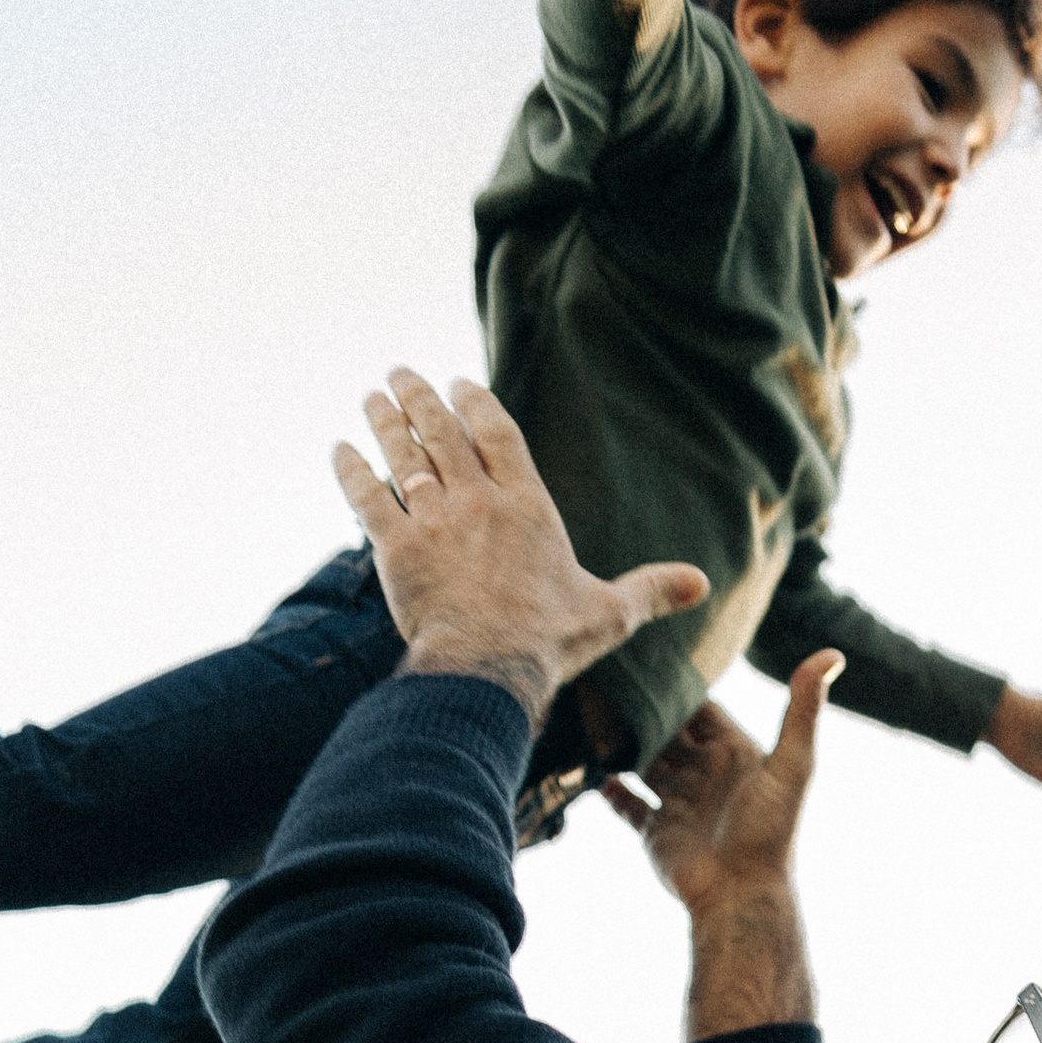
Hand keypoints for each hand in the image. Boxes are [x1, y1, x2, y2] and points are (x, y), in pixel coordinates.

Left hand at [332, 371, 706, 734]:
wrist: (491, 669)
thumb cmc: (551, 642)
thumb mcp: (610, 614)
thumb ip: (650, 590)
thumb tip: (702, 584)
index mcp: (528, 505)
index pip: (498, 434)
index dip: (478, 404)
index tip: (460, 383)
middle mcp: (478, 500)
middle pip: (443, 432)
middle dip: (421, 397)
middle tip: (401, 373)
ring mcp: (434, 520)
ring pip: (403, 454)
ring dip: (385, 420)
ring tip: (372, 396)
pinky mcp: (396, 549)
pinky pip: (366, 497)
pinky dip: (351, 470)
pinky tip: (339, 449)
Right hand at [604, 654, 839, 913]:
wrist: (739, 894)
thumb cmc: (769, 830)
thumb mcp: (793, 764)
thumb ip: (803, 710)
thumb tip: (831, 654)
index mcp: (735, 755)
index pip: (704, 712)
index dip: (683, 690)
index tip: (654, 661)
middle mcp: (706, 776)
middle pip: (670, 735)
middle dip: (646, 715)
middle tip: (612, 686)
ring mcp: (679, 804)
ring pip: (646, 766)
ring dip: (625, 747)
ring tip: (595, 719)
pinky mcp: (656, 831)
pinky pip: (629, 806)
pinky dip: (613, 791)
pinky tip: (594, 771)